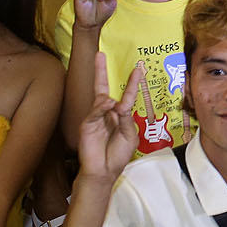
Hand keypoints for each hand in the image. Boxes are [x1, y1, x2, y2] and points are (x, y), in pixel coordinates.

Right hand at [73, 53, 146, 184]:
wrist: (104, 172)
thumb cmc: (117, 155)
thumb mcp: (130, 135)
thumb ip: (127, 118)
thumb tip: (119, 103)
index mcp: (118, 115)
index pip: (125, 96)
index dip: (131, 83)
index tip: (139, 69)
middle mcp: (106, 113)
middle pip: (103, 88)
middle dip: (101, 71)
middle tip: (100, 54)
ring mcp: (95, 118)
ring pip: (101, 99)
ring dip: (108, 100)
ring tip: (115, 107)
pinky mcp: (87, 125)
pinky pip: (95, 112)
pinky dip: (102, 108)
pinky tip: (108, 106)